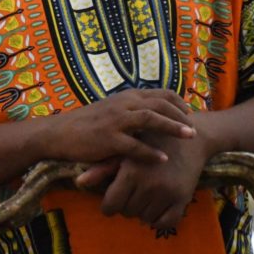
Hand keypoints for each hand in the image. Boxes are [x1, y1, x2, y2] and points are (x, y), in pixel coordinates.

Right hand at [47, 89, 194, 164]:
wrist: (58, 133)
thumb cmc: (85, 124)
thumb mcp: (110, 109)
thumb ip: (131, 110)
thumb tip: (152, 114)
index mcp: (126, 97)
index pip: (160, 94)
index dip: (179, 103)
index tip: (189, 113)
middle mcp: (123, 104)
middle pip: (160, 104)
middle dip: (182, 116)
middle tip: (195, 128)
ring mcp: (116, 121)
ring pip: (151, 120)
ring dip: (173, 128)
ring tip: (190, 137)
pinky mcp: (108, 139)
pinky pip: (135, 146)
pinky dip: (151, 152)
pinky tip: (163, 159)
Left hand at [79, 123, 211, 230]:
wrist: (190, 139)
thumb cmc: (152, 141)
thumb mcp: (126, 152)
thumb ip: (102, 169)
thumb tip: (79, 182)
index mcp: (131, 173)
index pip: (110, 206)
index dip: (109, 204)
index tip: (113, 199)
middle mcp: (149, 186)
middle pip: (127, 212)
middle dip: (126, 204)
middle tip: (132, 192)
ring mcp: (167, 194)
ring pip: (144, 219)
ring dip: (142, 211)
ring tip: (144, 195)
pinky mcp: (183, 199)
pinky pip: (165, 223)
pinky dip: (158, 219)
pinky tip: (156, 206)